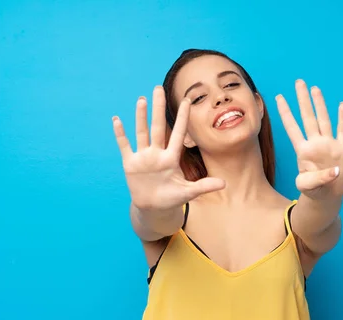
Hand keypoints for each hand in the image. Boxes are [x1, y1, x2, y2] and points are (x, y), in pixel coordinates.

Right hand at [113, 86, 225, 210]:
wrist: (154, 208)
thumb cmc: (172, 198)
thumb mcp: (188, 192)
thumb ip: (204, 186)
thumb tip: (225, 183)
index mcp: (171, 158)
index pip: (178, 134)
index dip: (182, 118)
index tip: (186, 100)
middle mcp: (157, 153)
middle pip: (158, 127)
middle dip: (158, 108)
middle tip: (159, 88)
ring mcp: (143, 157)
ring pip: (142, 132)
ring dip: (141, 117)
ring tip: (142, 99)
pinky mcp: (130, 164)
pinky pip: (124, 146)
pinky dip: (120, 134)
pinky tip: (117, 120)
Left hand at [275, 79, 342, 199]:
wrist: (327, 195)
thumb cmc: (314, 191)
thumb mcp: (309, 186)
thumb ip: (318, 179)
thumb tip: (334, 172)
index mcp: (304, 150)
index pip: (292, 127)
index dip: (285, 112)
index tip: (278, 97)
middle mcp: (315, 143)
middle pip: (308, 117)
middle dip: (303, 100)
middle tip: (298, 82)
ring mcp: (329, 144)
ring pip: (323, 119)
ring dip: (320, 104)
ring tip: (315, 89)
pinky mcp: (342, 148)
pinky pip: (342, 130)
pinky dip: (342, 118)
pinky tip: (341, 105)